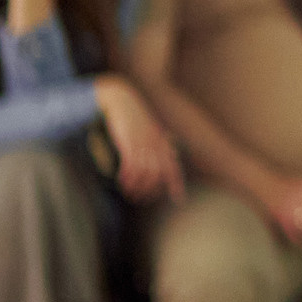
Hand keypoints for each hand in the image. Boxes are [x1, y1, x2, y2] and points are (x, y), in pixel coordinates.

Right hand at [93, 77, 183, 204]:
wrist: (122, 101)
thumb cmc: (137, 117)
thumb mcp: (152, 129)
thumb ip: (162, 142)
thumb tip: (172, 153)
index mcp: (162, 143)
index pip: (173, 167)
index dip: (176, 184)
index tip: (179, 200)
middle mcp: (155, 145)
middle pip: (158, 175)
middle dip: (150, 191)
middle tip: (141, 199)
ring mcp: (143, 144)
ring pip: (145, 173)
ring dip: (137, 186)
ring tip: (129, 193)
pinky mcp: (129, 142)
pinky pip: (131, 165)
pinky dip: (128, 176)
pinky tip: (122, 181)